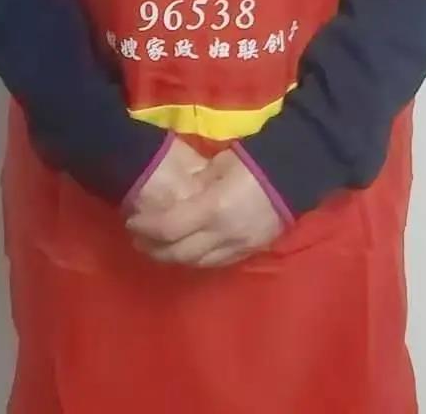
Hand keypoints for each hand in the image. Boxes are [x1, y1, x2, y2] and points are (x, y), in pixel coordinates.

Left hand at [125, 149, 283, 267]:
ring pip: (197, 263)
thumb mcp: (218, 165)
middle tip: (137, 238)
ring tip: (157, 248)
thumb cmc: (253, 162)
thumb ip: (196, 183)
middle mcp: (223, 234)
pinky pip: (216, 263)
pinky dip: (197, 260)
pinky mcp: (249, 253)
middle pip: (179, 252)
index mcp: (214, 208)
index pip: (169, 227)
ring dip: (174, 257)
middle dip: (154, 248)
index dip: (147, 227)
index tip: (131, 221)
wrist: (294, 176)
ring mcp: (237, 247)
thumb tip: (177, 192)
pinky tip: (186, 252)